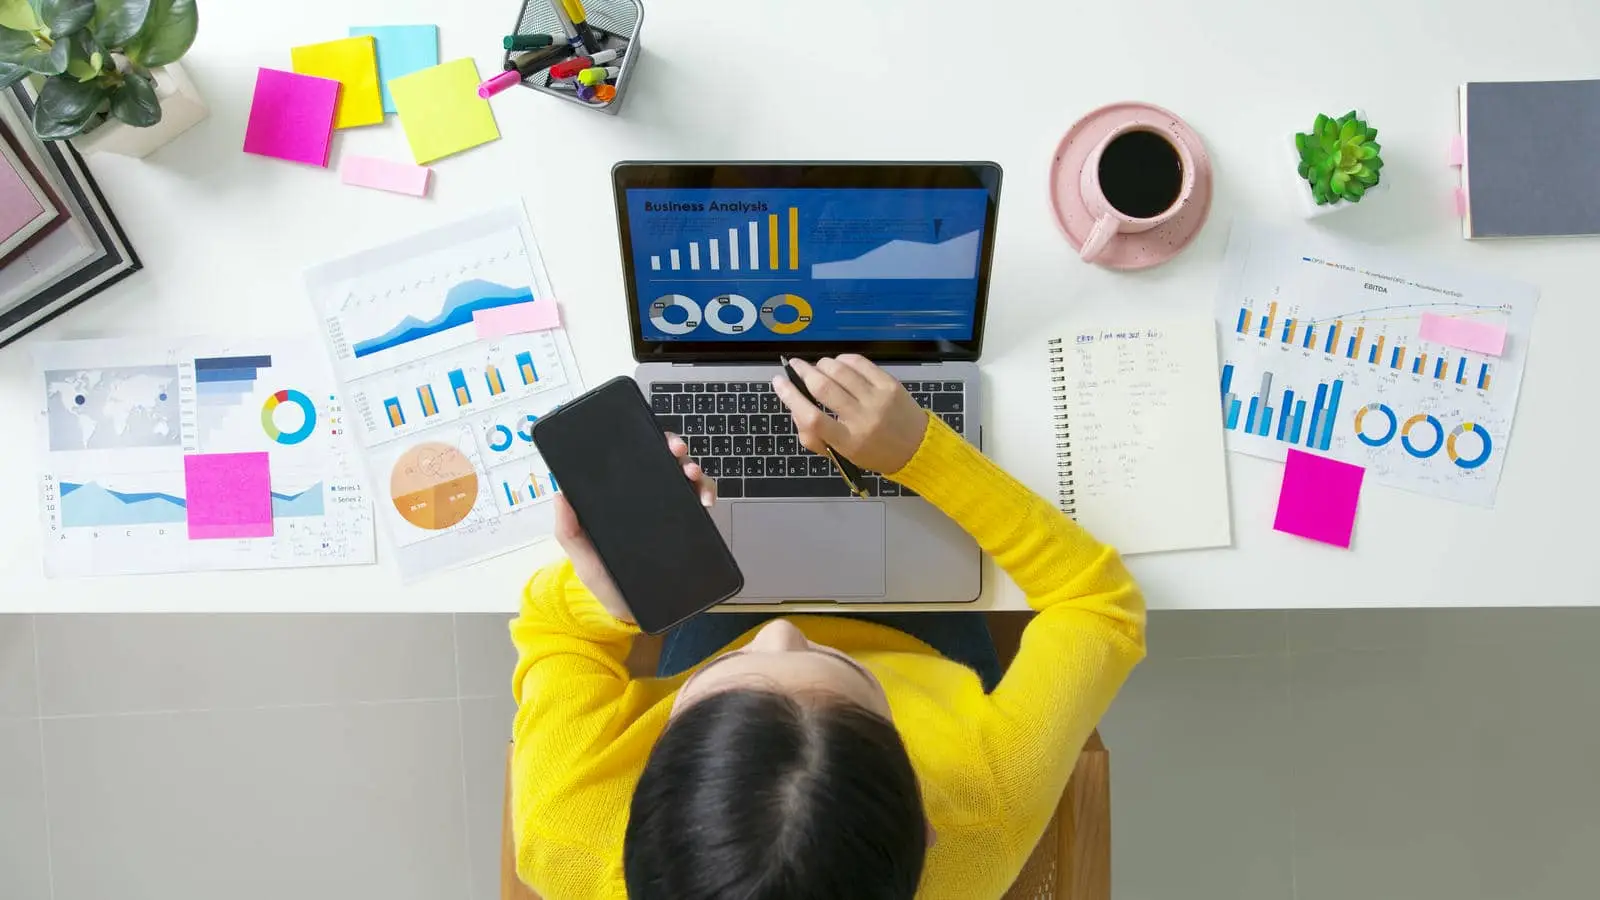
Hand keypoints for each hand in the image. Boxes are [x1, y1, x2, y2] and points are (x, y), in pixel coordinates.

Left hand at [552, 433, 716, 623]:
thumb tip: (560, 494)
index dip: (643, 442)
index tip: (650, 437)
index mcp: (621, 498)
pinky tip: (705, 501)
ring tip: (692, 474)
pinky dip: (707, 494)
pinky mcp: (688, 527)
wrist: (631, 614)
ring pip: (687, 478)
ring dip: (694, 468)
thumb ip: (569, 530)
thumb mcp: (582, 556)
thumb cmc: (604, 582)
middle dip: (674, 448)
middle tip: (676, 451)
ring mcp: (670, 511)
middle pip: (664, 462)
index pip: (633, 461)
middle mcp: (648, 499)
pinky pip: (700, 503)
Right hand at [772, 355, 928, 473]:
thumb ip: (814, 436)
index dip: (790, 397)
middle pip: (823, 388)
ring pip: (840, 371)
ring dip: (822, 364)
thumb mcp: (842, 455)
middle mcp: (862, 419)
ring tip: (817, 367)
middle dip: (803, 372)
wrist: (916, 448)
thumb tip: (795, 406)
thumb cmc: (875, 452)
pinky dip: (843, 359)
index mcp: (848, 441)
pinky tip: (838, 364)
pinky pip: (860, 363)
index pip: (812, 417)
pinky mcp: (889, 385)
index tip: (779, 382)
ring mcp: (878, 399)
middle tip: (794, 366)